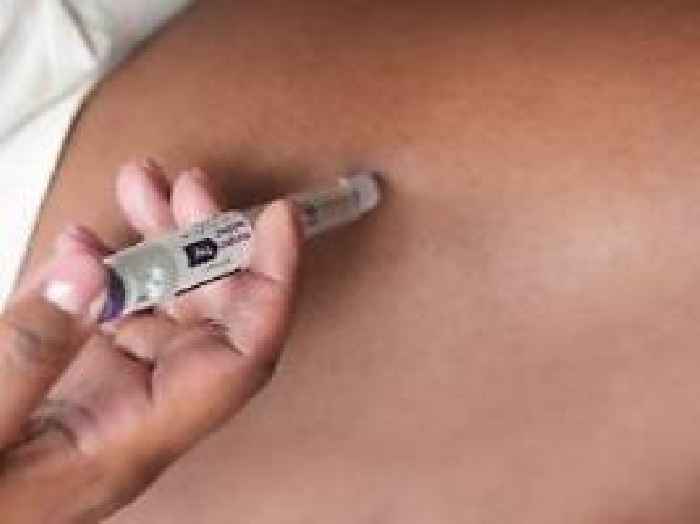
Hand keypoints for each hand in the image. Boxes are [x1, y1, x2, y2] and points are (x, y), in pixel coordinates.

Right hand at [0, 161, 300, 522]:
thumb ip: (32, 352)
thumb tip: (94, 269)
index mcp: (140, 438)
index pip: (244, 357)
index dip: (273, 285)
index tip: (279, 221)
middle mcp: (146, 414)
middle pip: (213, 319)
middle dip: (210, 242)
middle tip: (185, 184)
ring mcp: (120, 397)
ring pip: (171, 308)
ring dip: (166, 244)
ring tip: (142, 187)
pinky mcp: (91, 383)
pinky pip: (124, 316)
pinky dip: (115, 272)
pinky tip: (88, 242)